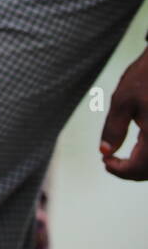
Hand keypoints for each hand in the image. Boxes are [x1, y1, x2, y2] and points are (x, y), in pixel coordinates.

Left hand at [100, 48, 147, 179]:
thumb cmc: (146, 77)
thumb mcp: (122, 101)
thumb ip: (114, 129)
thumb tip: (105, 152)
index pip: (139, 169)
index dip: (120, 171)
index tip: (104, 162)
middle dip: (131, 171)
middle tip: (109, 161)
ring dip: (143, 167)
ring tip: (121, 158)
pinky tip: (139, 150)